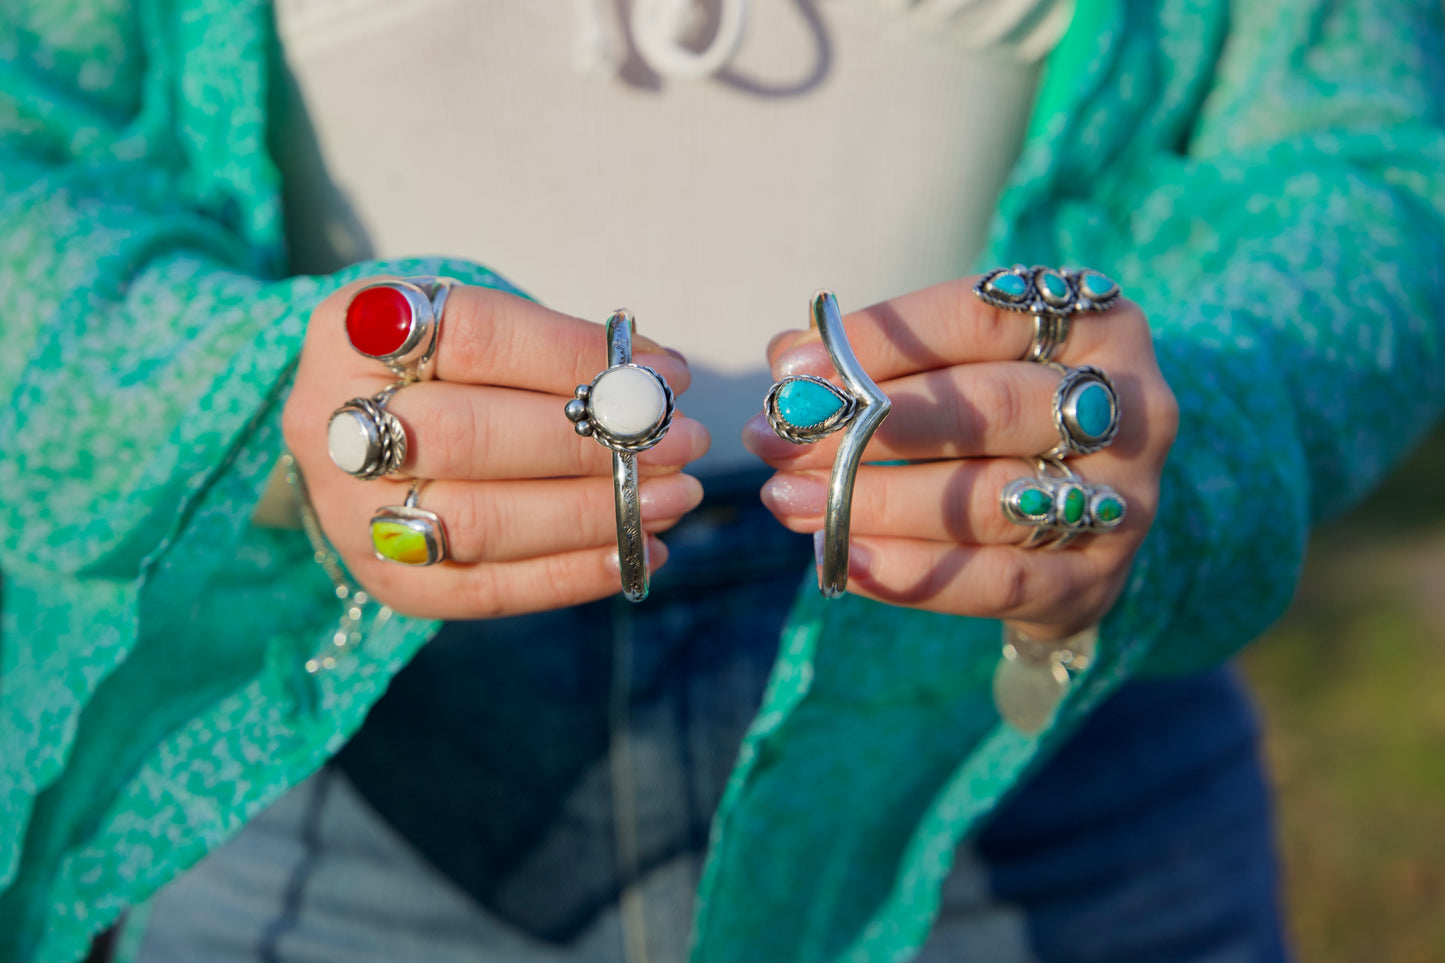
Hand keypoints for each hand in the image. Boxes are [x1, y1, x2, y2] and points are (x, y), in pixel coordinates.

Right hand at [283, 279, 709, 618]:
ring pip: (478, 521)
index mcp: (354, 332)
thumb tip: (659, 379)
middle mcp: (334, 424)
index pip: (475, 336)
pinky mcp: (386, 580)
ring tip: (673, 497)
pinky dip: (573, 574)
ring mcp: (351, 513)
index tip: (664, 374)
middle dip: (590, 443)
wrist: (360, 434)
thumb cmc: (441, 368)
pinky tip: (638, 551)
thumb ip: (556, 346)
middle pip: (468, 437)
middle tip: (680, 443)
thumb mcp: (478, 325)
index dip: (576, 355)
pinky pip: (484, 590)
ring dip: (593, 513)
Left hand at [743, 277, 1177, 639]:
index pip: (978, 316)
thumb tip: (788, 356)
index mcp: (1098, 322)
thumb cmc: (1002, 422)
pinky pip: (995, 580)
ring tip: (786, 500)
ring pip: (984, 499)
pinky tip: (841, 561)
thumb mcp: (958, 367)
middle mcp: (1131, 405)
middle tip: (775, 441)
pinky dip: (911, 574)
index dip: (879, 339)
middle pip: (984, 408)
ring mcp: (1125, 499)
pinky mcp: (1097, 579)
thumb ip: (880, 358)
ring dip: (871, 502)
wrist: (1085, 521)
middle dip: (865, 426)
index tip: (792, 371)